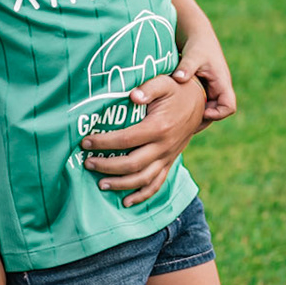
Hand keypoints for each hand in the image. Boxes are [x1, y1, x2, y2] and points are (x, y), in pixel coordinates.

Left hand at [80, 74, 204, 206]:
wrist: (200, 101)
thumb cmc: (176, 89)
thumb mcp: (164, 82)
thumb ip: (148, 88)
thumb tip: (132, 95)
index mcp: (159, 127)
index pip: (126, 140)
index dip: (104, 142)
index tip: (85, 142)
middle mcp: (164, 146)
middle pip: (132, 164)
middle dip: (107, 166)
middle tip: (87, 163)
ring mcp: (168, 157)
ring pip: (143, 178)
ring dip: (121, 185)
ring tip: (100, 184)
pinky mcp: (170, 162)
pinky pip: (157, 183)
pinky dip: (142, 195)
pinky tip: (126, 202)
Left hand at [172, 29, 236, 125]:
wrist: (196, 34)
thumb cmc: (197, 44)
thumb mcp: (192, 55)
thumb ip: (186, 67)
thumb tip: (179, 79)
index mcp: (222, 82)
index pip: (229, 107)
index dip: (218, 114)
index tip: (201, 112)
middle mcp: (218, 87)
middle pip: (217, 112)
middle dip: (203, 118)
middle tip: (184, 120)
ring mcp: (211, 88)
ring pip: (207, 108)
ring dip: (195, 113)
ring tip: (178, 116)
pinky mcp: (202, 87)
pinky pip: (199, 103)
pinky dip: (190, 106)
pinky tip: (174, 107)